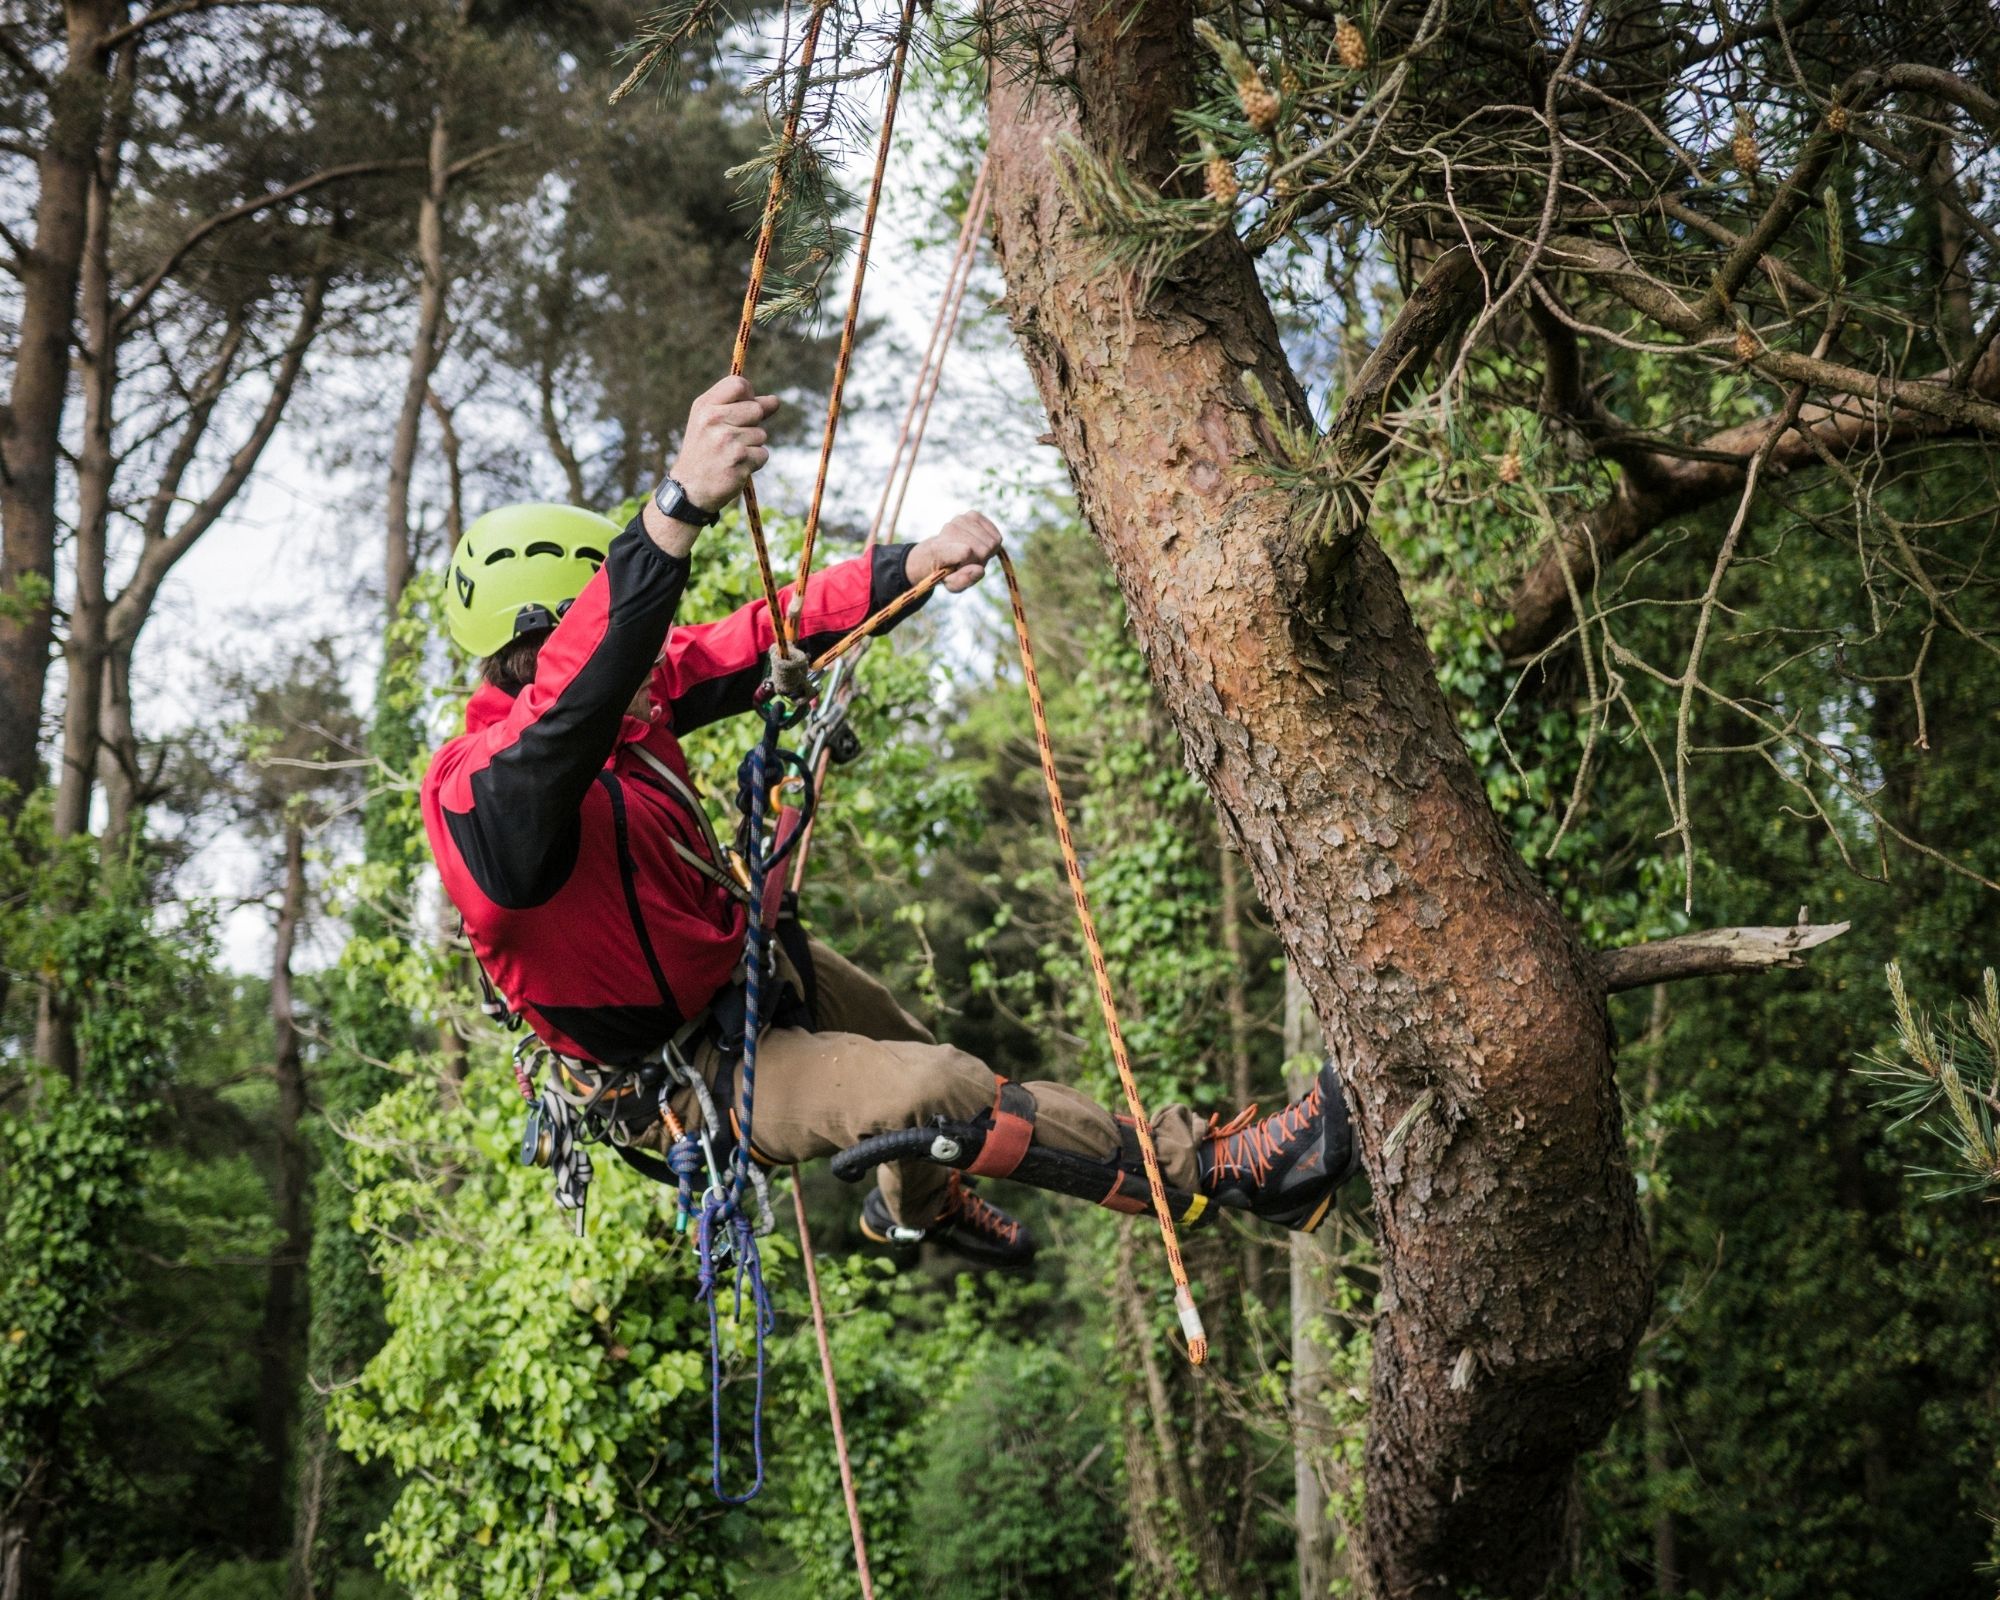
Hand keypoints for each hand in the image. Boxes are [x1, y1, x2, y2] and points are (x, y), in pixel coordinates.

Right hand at [668, 375, 778, 512]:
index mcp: (705, 406)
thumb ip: (741, 407)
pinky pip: (763, 454)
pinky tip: (736, 467)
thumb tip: (776, 401)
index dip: (748, 395)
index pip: (739, 384)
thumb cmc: (704, 451)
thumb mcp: (711, 423)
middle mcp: (714, 419)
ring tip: (730, 454)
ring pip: (761, 434)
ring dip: (752, 446)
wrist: (690, 488)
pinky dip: (754, 462)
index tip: (743, 408)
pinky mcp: (739, 460)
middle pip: (756, 409)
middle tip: (732, 439)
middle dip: (752, 424)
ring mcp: (727, 440)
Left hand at [907, 511, 1001, 592]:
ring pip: (991, 541)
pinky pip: (995, 534)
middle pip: (984, 549)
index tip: (966, 564)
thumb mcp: (952, 584)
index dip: (973, 561)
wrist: (940, 552)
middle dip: (981, 559)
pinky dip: (991, 542)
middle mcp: (948, 530)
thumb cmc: (948, 571)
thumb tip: (980, 570)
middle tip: (969, 562)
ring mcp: (961, 519)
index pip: (965, 552)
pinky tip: (979, 544)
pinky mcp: (972, 514)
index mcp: (938, 550)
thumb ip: (963, 581)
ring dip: (985, 551)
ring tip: (972, 554)